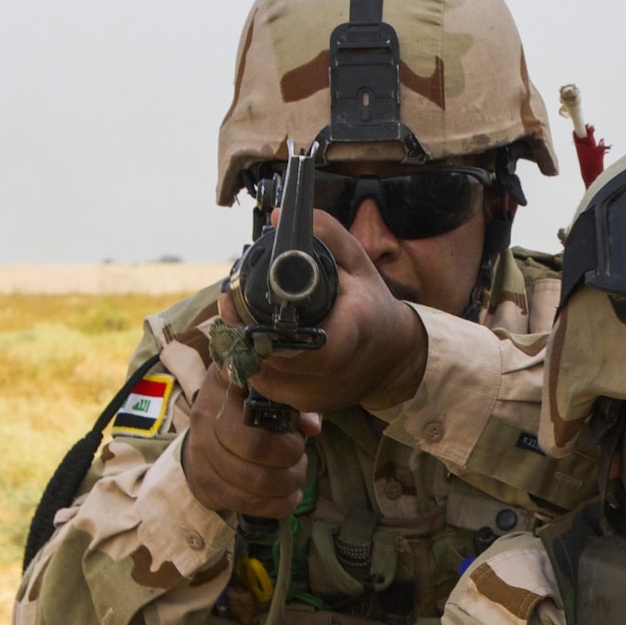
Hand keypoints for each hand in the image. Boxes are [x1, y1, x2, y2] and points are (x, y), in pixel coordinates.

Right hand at [181, 365, 322, 517]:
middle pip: (256, 449)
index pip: (257, 413)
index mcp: (225, 386)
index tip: (298, 436)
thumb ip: (296, 404)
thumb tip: (312, 427)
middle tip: (300, 459)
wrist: (210, 426)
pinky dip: (275, 505)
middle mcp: (206, 418)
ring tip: (294, 476)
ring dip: (286, 485)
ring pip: (252, 484)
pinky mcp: (203, 484)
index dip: (286, 434)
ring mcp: (199, 453)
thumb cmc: (251, 403)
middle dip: (290, 460)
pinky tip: (287, 496)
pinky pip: (244, 504)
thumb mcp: (273, 391)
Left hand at [219, 208, 426, 414]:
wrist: (396, 357)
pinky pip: (268, 389)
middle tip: (230, 305)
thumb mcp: (358, 263)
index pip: (300, 342)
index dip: (261, 326)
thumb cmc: (375, 307)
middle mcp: (334, 372)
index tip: (236, 301)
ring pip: (261, 378)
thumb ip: (324, 235)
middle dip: (242, 332)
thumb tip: (277, 218)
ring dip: (244, 351)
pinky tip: (256, 345)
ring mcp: (320, 394)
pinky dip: (258, 367)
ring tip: (239, 323)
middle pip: (268, 360)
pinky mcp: (310, 406)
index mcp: (350, 332)